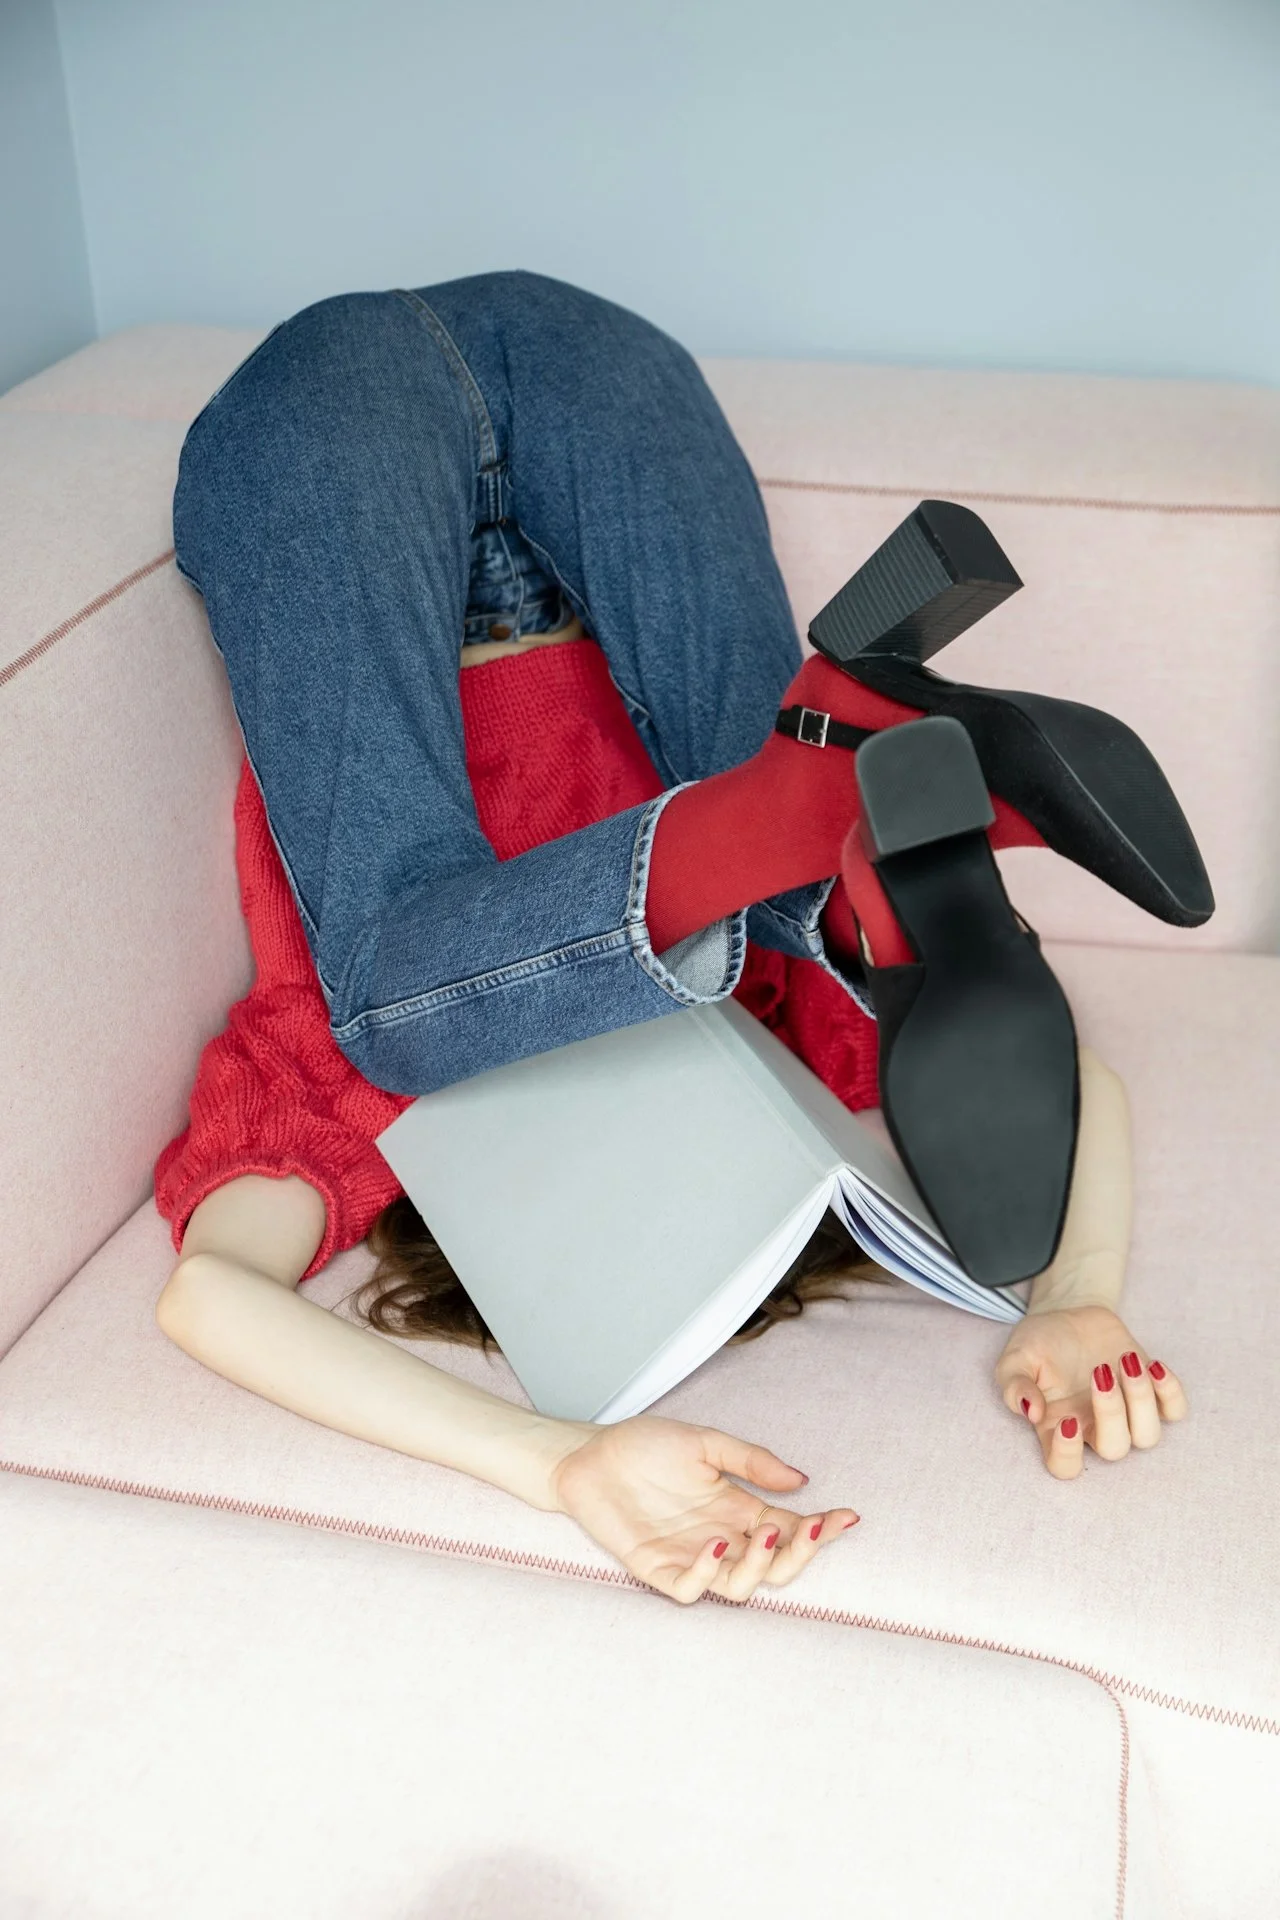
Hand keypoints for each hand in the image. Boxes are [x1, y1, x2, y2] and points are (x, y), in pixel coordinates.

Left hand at [549, 1414, 859, 1603]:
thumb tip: (801, 1481)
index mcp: (737, 1509)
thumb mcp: (704, 1442)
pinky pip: (690, 1588)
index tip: (848, 1516)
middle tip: (811, 1527)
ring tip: (767, 1529)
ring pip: (740, 1585)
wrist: (587, 1454)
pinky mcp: (655, 1568)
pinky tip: (716, 1545)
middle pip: (775, 1564)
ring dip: (761, 1564)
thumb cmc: (644, 1448)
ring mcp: (690, 1556)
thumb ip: (750, 1461)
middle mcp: (720, 1537)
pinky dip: (708, 1574)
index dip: (820, 1528)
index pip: (789, 1527)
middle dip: (801, 1551)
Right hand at [995, 1304, 1187, 1479]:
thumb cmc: (1038, 1343)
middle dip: (1113, 1413)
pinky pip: (1175, 1412)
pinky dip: (1171, 1393)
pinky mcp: (1150, 1392)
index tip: (1068, 1418)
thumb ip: (1015, 1386)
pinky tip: (1153, 1365)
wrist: (1068, 1315)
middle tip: (1099, 1371)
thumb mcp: (1014, 1359)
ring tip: (1126, 1360)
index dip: (1068, 1454)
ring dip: (1141, 1399)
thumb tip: (1032, 1411)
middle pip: (1115, 1450)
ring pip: (1148, 1436)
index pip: (1065, 1467)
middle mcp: (1092, 1428)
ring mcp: (1125, 1414)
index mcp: (1056, 1428)